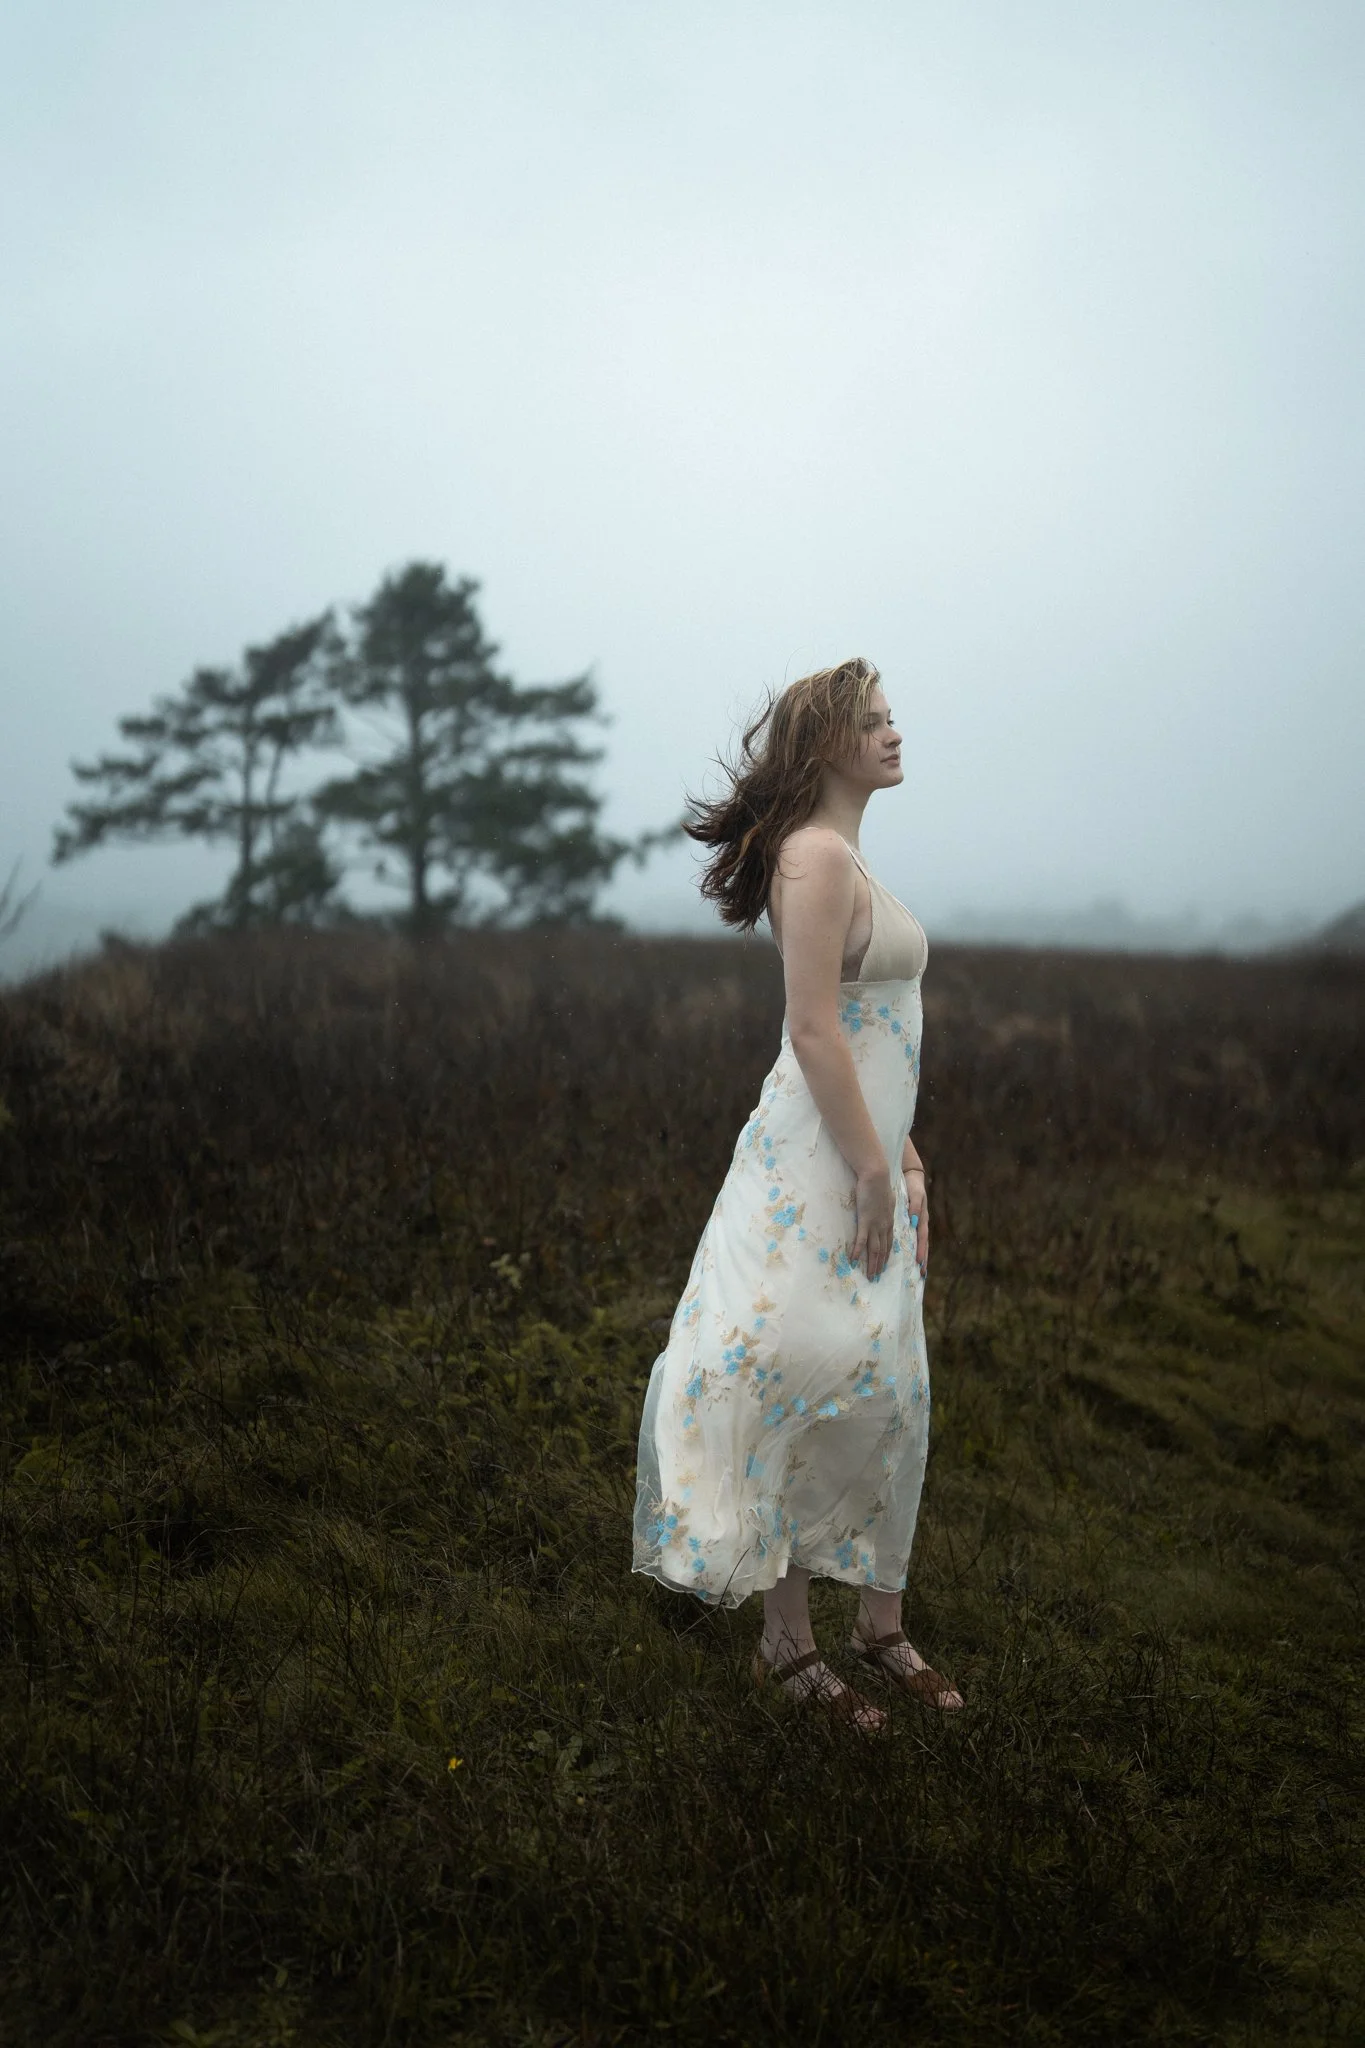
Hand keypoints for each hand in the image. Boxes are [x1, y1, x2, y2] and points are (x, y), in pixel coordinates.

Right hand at [851, 1166, 895, 1281]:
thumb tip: (885, 1207)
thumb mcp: (887, 1197)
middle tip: (876, 1277)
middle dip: (880, 1265)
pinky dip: (858, 1251)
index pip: (889, 1243)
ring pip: (875, 1249)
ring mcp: (875, 1224)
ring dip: (872, 1264)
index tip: (884, 1266)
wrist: (877, 1175)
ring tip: (870, 1276)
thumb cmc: (880, 1183)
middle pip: (883, 1250)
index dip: (886, 1256)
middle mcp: (884, 1226)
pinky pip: (862, 1239)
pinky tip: (854, 1260)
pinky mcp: (865, 1220)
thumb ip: (886, 1206)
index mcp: (889, 1221)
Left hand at [902, 1166, 928, 1278]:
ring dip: (918, 1257)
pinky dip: (910, 1248)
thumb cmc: (913, 1186)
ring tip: (918, 1272)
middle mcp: (919, 1224)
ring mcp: (915, 1224)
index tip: (920, 1262)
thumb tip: (914, 1220)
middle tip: (922, 1274)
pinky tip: (907, 1257)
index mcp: (922, 1219)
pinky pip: (910, 1238)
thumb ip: (915, 1206)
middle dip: (923, 1259)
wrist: (909, 1177)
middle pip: (922, 1245)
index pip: (922, 1238)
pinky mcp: (909, 1222)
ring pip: (917, 1244)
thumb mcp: (916, 1194)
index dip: (922, 1250)